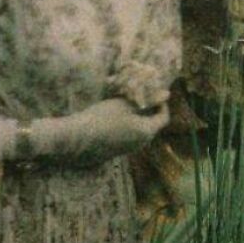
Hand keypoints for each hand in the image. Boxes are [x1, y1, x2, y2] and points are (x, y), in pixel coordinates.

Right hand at [22, 97, 168, 162]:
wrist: (76, 140)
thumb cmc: (103, 118)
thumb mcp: (125, 104)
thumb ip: (148, 99)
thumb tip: (167, 93)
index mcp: (146, 133)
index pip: (163, 117)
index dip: (161, 103)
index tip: (153, 91)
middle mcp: (140, 144)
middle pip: (151, 125)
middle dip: (147, 109)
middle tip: (138, 95)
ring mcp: (127, 150)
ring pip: (138, 131)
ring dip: (135, 117)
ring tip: (123, 103)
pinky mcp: (114, 152)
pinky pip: (126, 137)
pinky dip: (125, 125)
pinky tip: (111, 116)